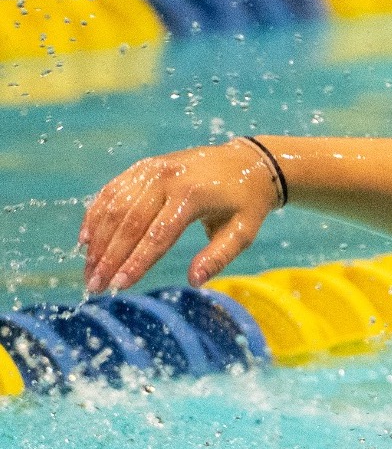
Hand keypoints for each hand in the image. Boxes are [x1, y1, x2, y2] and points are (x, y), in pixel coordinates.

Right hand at [80, 140, 279, 294]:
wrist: (247, 162)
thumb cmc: (246, 203)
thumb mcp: (243, 232)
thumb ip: (219, 256)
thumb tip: (195, 281)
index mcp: (192, 195)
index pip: (158, 235)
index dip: (137, 262)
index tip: (120, 286)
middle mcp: (167, 178)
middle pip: (130, 222)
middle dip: (110, 257)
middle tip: (96, 285)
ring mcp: (152, 169)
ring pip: (115, 207)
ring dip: (97, 240)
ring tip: (89, 270)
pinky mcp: (143, 167)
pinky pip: (113, 191)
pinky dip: (96, 215)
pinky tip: (86, 239)